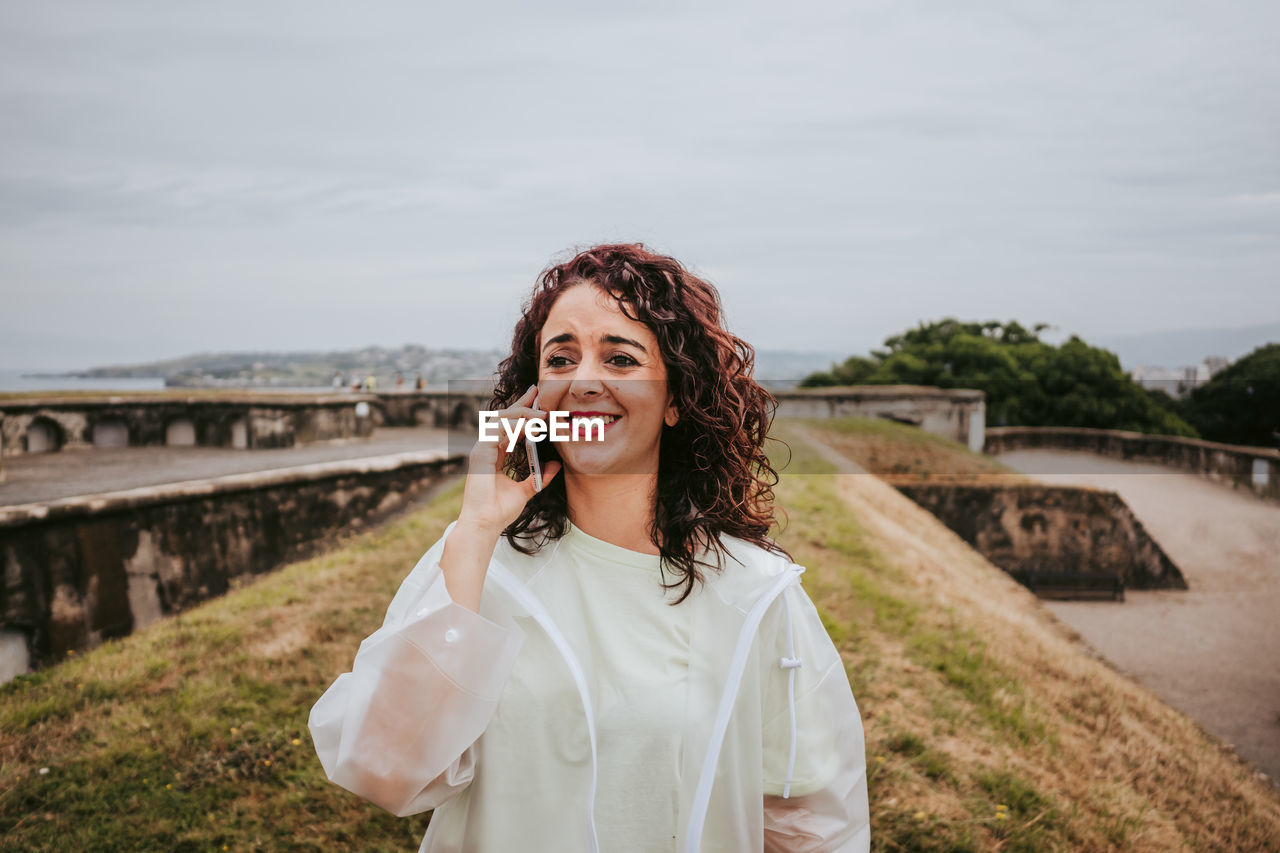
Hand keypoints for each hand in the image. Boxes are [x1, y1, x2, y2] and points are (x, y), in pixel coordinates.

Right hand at [458, 383, 561, 534]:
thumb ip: (539, 477)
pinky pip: (497, 430)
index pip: (508, 427)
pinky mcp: (480, 453)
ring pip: (500, 420)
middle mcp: (486, 448)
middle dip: (520, 403)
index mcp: (495, 455)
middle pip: (503, 418)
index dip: (522, 412)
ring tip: (540, 413)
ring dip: (521, 413)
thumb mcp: (527, 490)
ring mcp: (481, 450)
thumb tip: (556, 464)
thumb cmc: (500, 511)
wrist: (485, 525)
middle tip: (536, 391)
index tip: (537, 401)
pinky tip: (530, 425)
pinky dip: (514, 425)